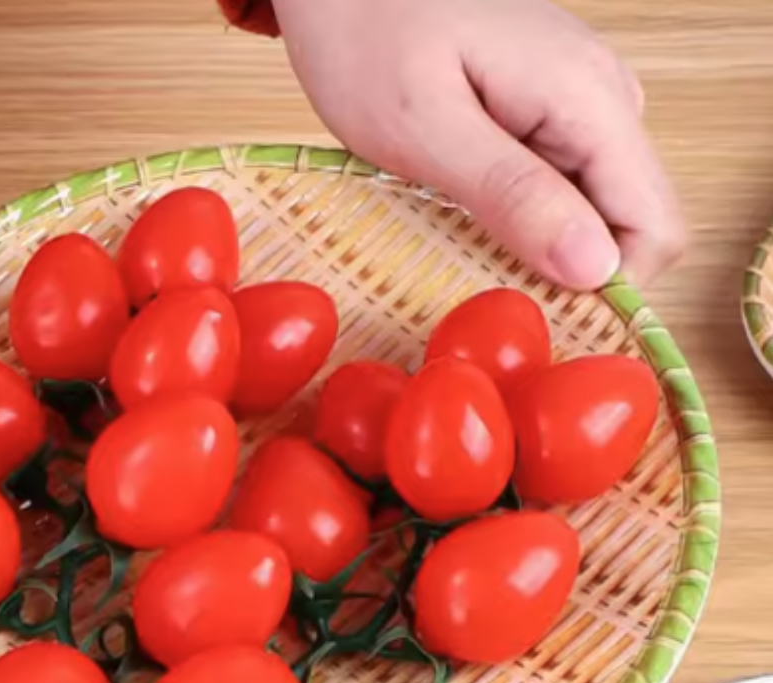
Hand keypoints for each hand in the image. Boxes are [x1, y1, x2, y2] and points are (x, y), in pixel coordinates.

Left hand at [272, 0, 684, 289]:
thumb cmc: (366, 37)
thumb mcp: (426, 130)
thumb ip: (512, 195)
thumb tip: (596, 266)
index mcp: (589, 100)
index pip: (656, 227)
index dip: (606, 287)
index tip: (533, 306)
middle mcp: (603, 98)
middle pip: (628, 223)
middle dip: (565, 267)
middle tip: (476, 265)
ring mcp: (578, 102)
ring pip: (591, 208)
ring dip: (536, 242)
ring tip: (458, 225)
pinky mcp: (547, 109)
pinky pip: (558, 184)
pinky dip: (517, 212)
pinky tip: (461, 201)